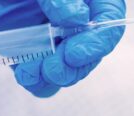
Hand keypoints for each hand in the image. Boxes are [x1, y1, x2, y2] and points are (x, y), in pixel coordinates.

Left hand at [0, 0, 125, 96]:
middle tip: (53, 67)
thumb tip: (75, 15)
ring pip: (72, 70)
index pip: (109, 18)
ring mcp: (57, 40)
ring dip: (55, 76)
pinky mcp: (36, 57)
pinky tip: (24, 73)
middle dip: (73, 64)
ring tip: (31, 70)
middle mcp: (76, 18)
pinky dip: (37, 82)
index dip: (99, 40)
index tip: (75, 52)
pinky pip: (46, 80)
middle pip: (93, 50)